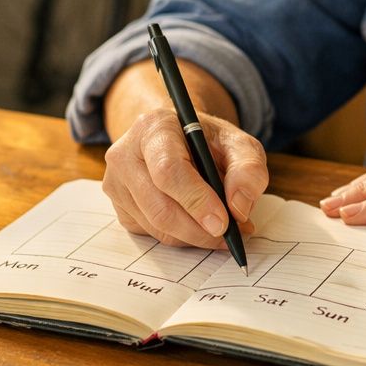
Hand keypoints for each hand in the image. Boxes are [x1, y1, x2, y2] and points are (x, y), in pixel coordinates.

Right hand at [102, 107, 269, 248]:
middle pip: (159, 207)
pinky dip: (182, 237)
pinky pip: (152, 234)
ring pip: (157, 226)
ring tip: (223, 228)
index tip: (223, 222)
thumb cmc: (206, 142)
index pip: (168, 170)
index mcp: (154, 127)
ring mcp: (117, 183)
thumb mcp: (237, 143)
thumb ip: (248, 169)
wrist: (177, 139)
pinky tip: (199, 224)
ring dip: (195, 236)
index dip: (196, 200)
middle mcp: (126, 154)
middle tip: (231, 235)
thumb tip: (239, 208)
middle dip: (199, 229)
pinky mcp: (119, 207)